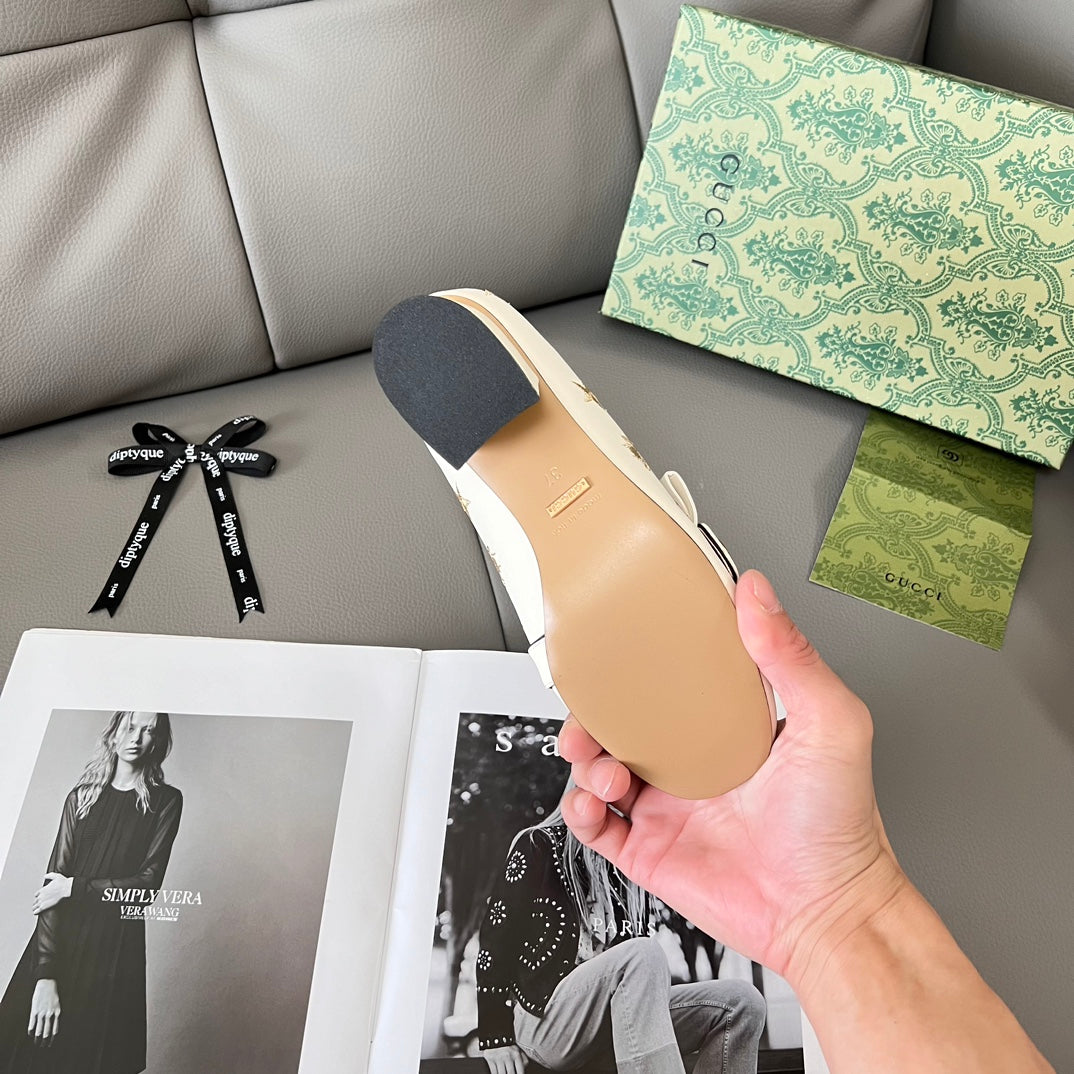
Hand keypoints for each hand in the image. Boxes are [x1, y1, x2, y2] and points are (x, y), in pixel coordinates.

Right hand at [28, 979, 60, 1044]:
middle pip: (47, 1030)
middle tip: (44, 1045)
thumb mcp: (57, 1002)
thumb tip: (55, 1019)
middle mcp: (50, 1013)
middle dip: (46, 1039)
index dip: (53, 1035)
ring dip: (38, 1036)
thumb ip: (56, 1011)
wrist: (47, 984)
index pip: (55, 1027)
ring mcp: (42, 1012)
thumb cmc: (53, 992)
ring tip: (36, 1042)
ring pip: (39, 1028)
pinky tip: (30, 1033)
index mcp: (57, 1011)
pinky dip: (31, 1029)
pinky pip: (32, 1022)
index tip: (52, 1041)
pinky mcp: (35, 1010)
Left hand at [32, 873, 71, 914]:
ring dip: (34, 907)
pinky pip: (38, 909)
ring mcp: (43, 901)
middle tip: (35, 904)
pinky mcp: (45, 906)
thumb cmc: (62, 883)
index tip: (38, 896)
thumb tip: (45, 876)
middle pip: (36, 900)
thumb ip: (49, 875)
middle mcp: (41, 895)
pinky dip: (36, 911)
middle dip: (35, 902)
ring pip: (36, 905)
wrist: (66, 889)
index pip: (37, 894)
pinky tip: (35, 912)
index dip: (38, 895)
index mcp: (43, 889)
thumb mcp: (56, 876)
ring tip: (34, 909)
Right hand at [482, 1044, 525, 1072]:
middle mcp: (508, 1056)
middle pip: (510, 1073)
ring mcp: (498, 1058)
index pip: (520, 1071)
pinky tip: (499, 1073)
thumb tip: (524, 1068)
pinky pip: (494, 1072)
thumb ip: (523, 1061)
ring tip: (505, 1073)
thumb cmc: (508, 1046)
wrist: (495, 1037)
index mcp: (516, 1054)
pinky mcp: (490, 1059)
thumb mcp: (517, 1051)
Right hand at [560, 569, 907, 984]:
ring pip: (599, 769)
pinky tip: (593, 804)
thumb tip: (758, 593)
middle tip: (593, 716)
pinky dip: (578, 810)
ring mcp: (668, 807)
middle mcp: (693, 763)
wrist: (825, 915)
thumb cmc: (839, 829)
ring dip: (585, 761)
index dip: (641, 665)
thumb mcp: (829, 722)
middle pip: (621, 723)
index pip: (671, 682)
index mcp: (727, 727)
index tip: (623, 645)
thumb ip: (789, 656)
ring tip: (606, 771)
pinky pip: (594, 826)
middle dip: (594, 714)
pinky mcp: (649, 850)